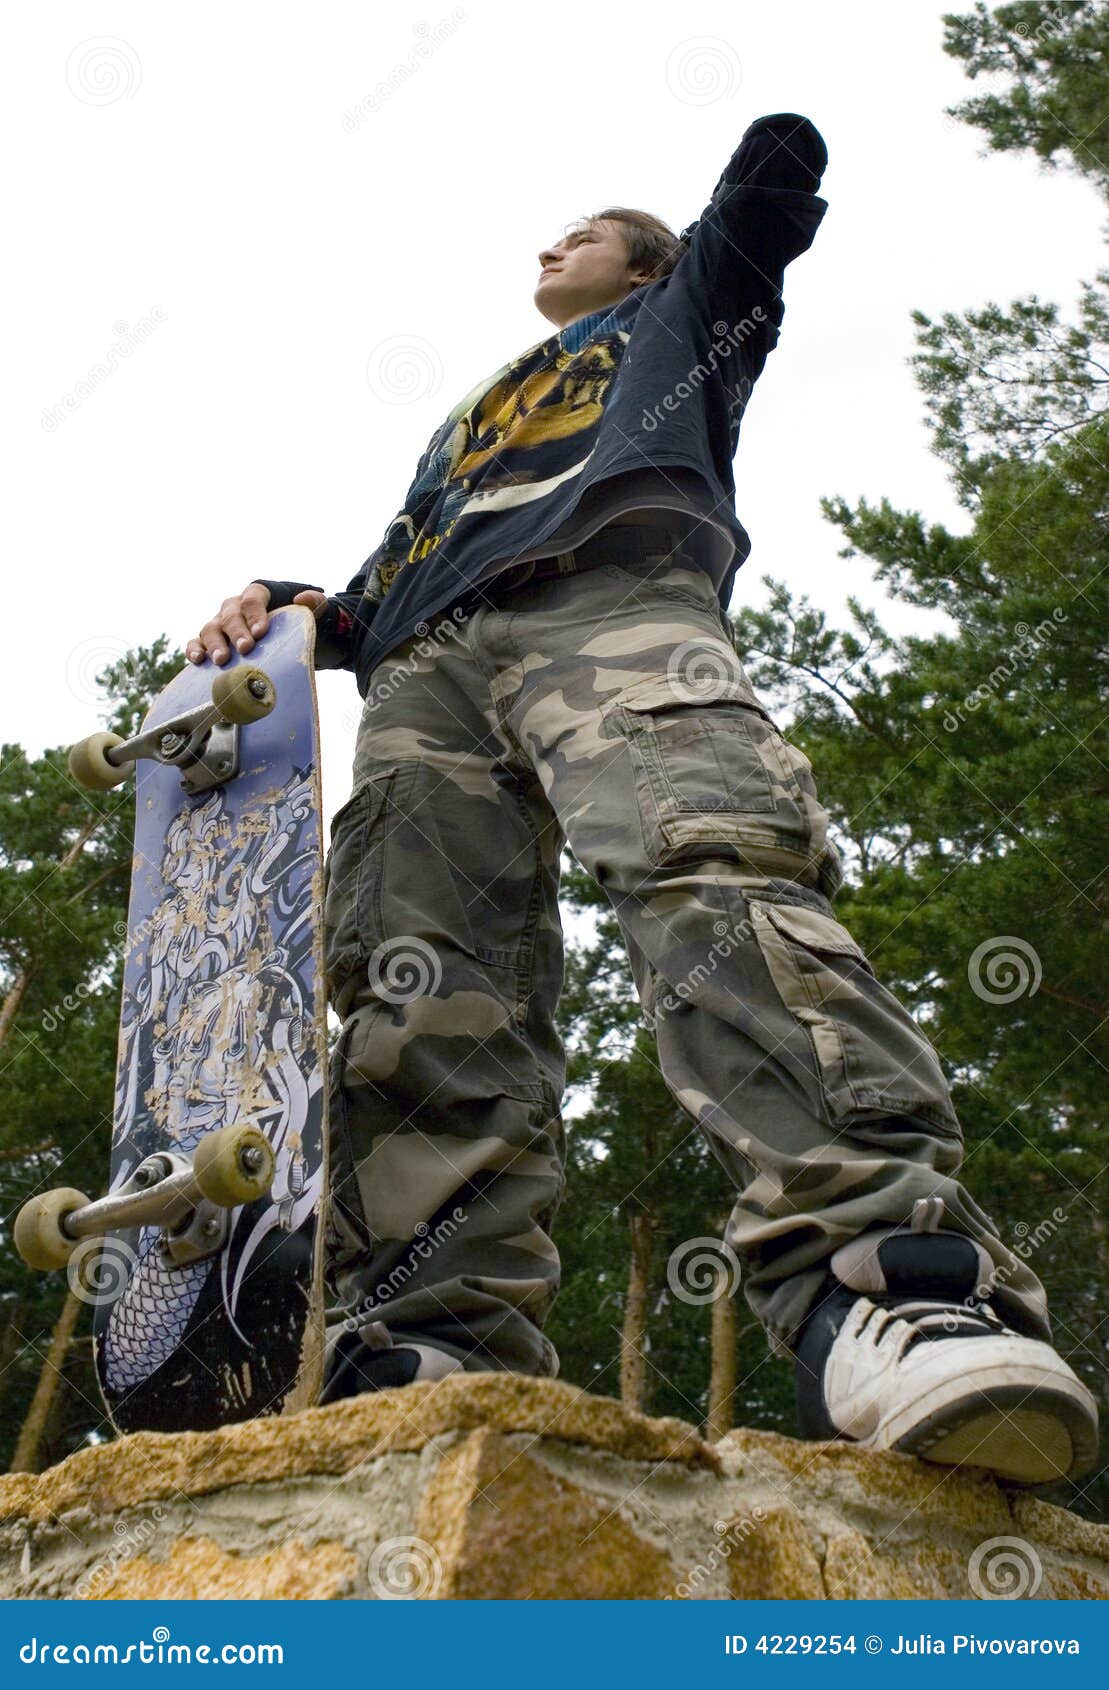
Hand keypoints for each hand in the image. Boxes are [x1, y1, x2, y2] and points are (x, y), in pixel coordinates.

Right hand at [186, 586, 326, 664]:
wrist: (285, 640)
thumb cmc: (297, 624)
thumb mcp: (314, 612)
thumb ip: (315, 603)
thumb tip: (302, 599)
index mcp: (257, 595)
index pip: (253, 599)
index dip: (255, 614)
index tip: (261, 632)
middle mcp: (234, 607)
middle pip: (230, 615)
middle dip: (237, 631)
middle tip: (245, 648)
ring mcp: (219, 624)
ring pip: (211, 628)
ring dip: (215, 644)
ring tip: (222, 660)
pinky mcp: (210, 641)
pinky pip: (197, 642)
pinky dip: (194, 649)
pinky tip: (198, 660)